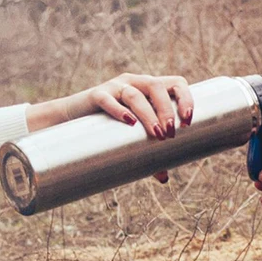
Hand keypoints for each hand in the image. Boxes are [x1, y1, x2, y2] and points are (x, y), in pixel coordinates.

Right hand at [31, 73, 194, 138]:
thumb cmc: (111, 127)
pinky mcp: (96, 95)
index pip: (176, 83)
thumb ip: (148, 154)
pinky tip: (129, 122)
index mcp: (150, 87)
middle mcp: (135, 82)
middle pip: (156, 86)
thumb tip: (164, 178)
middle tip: (171, 133)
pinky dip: (120, 110)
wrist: (73, 119)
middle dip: (167, 110)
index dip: (186, 98)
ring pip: (135, 94)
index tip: (188, 122)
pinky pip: (108, 99)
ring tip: (156, 133)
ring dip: (148, 114)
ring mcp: (114, 86)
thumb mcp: (133, 137)